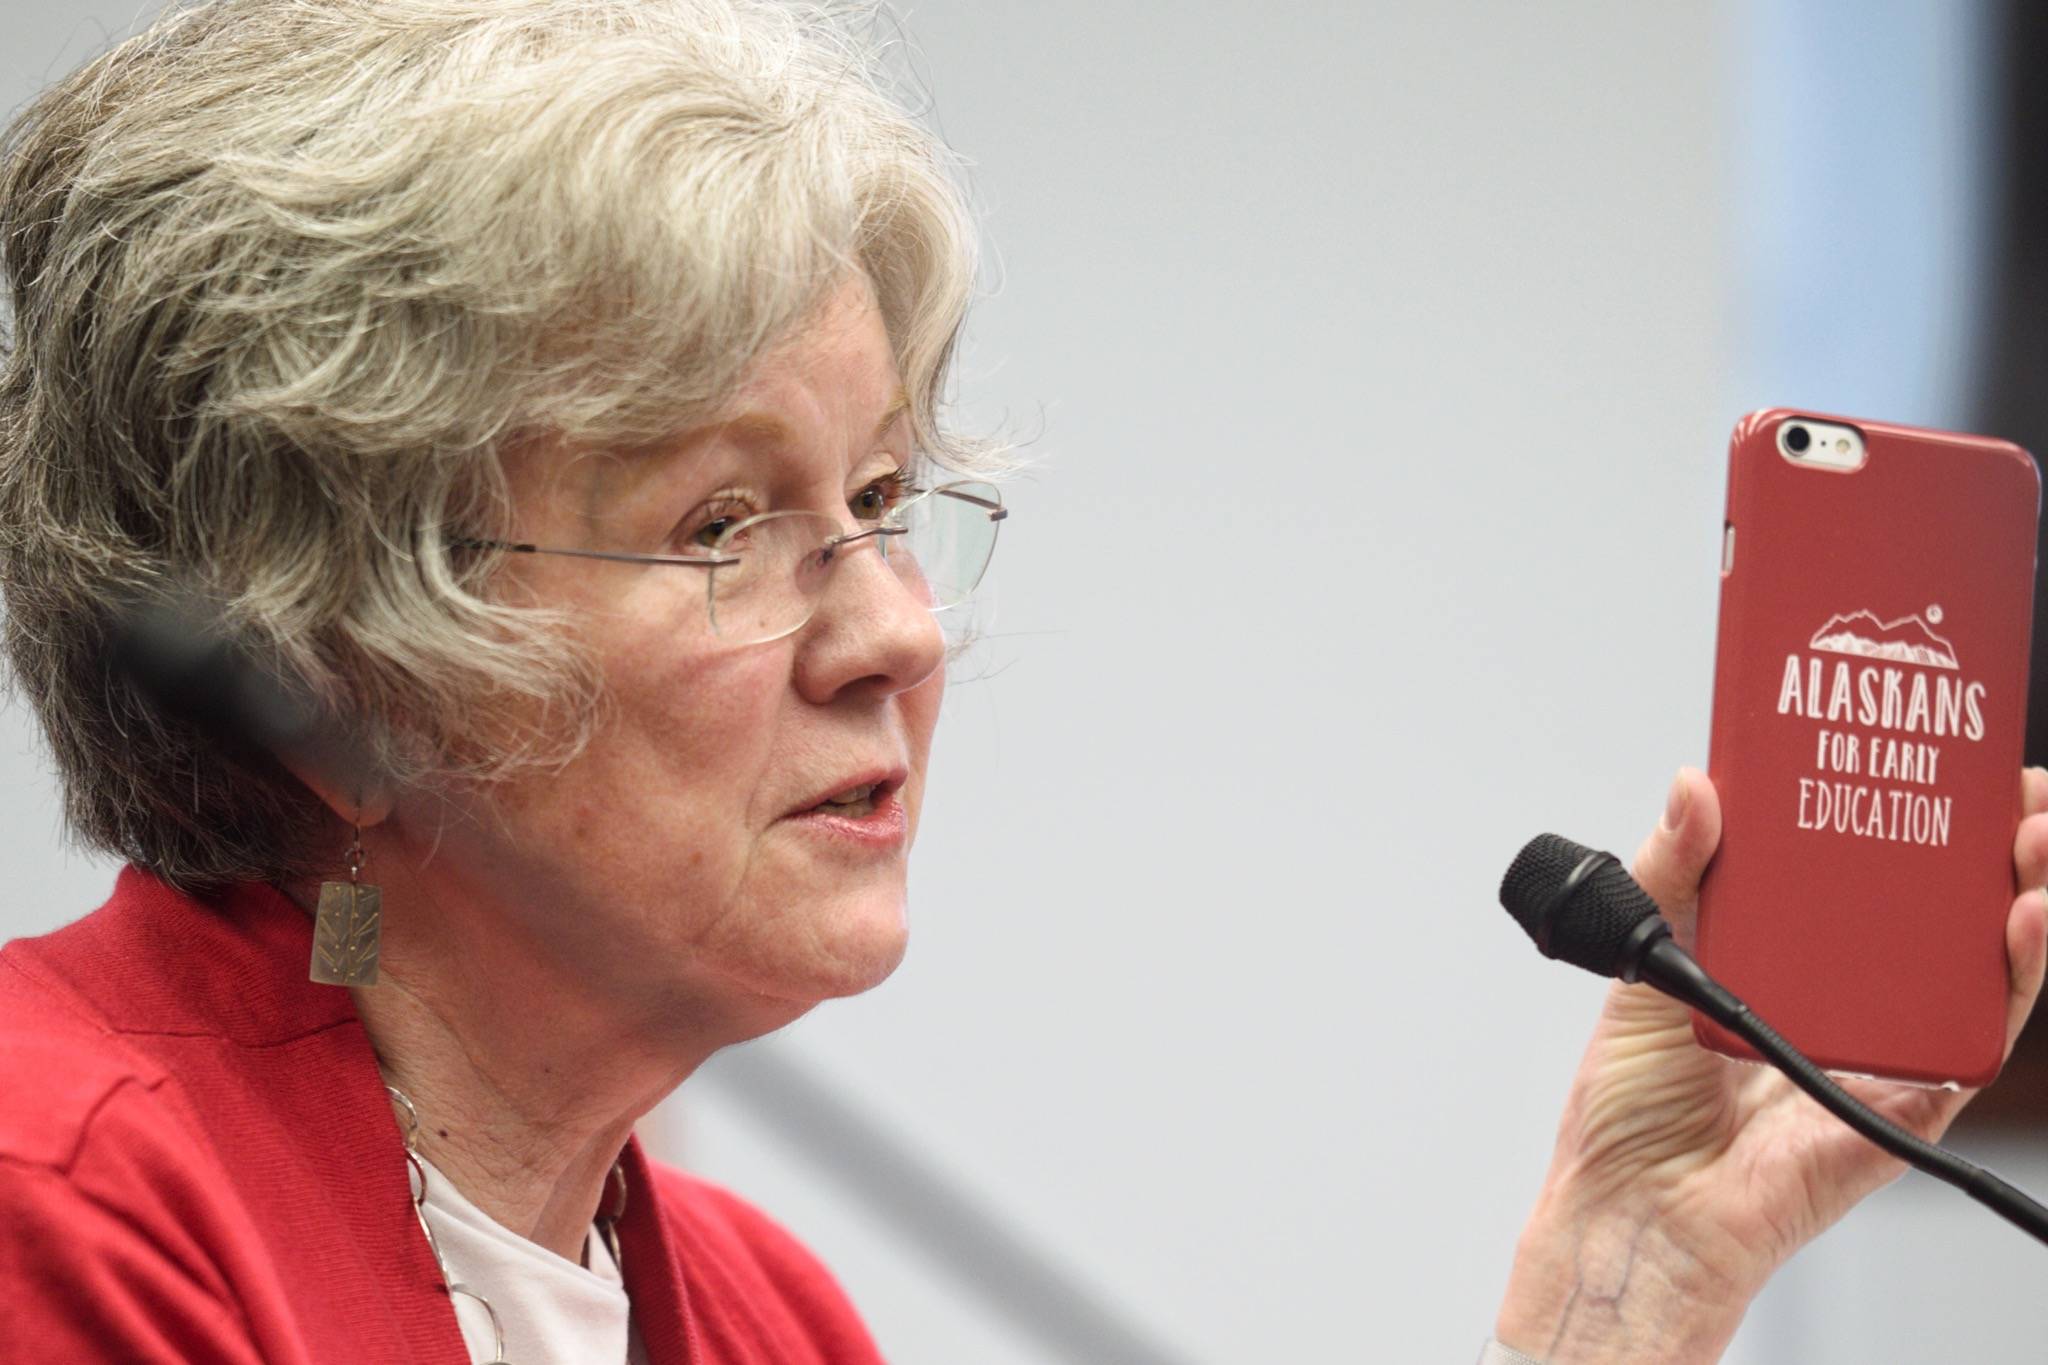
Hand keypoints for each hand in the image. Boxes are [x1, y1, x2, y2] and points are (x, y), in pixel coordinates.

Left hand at [1494, 766, 2047, 1363]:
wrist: (1634, 1207)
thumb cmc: (1633, 1107)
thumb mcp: (1643, 959)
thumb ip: (1673, 872)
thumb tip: (1695, 783)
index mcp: (1789, 958)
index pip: (1871, 876)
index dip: (1920, 820)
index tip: (1951, 762)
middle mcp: (1846, 999)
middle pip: (1946, 913)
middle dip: (1998, 847)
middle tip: (2022, 793)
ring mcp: (1882, 1049)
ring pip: (1982, 968)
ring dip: (2028, 900)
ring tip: (2036, 842)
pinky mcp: (1905, 1103)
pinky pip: (1973, 1040)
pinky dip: (2007, 983)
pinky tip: (2020, 927)